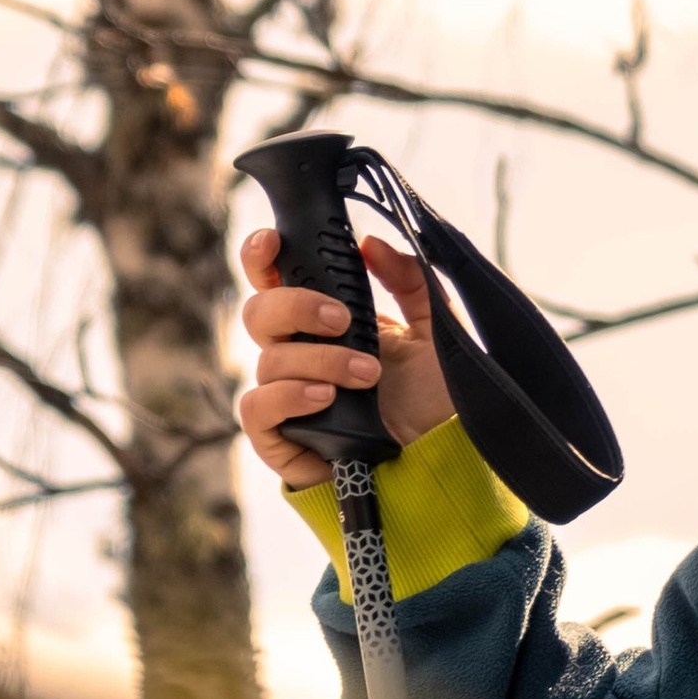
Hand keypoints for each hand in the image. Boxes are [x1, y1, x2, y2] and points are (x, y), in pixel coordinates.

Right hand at [238, 229, 453, 490]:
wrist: (442, 457)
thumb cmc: (435, 395)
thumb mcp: (436, 328)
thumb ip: (411, 280)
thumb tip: (372, 243)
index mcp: (324, 321)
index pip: (274, 280)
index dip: (260, 255)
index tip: (275, 241)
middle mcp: (297, 353)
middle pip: (258, 312)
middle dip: (297, 306)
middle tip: (344, 318)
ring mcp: (285, 395)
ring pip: (268, 360)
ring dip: (321, 360)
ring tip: (368, 374)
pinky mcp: (278, 438)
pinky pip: (255, 408)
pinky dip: (289, 396)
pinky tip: (326, 397)